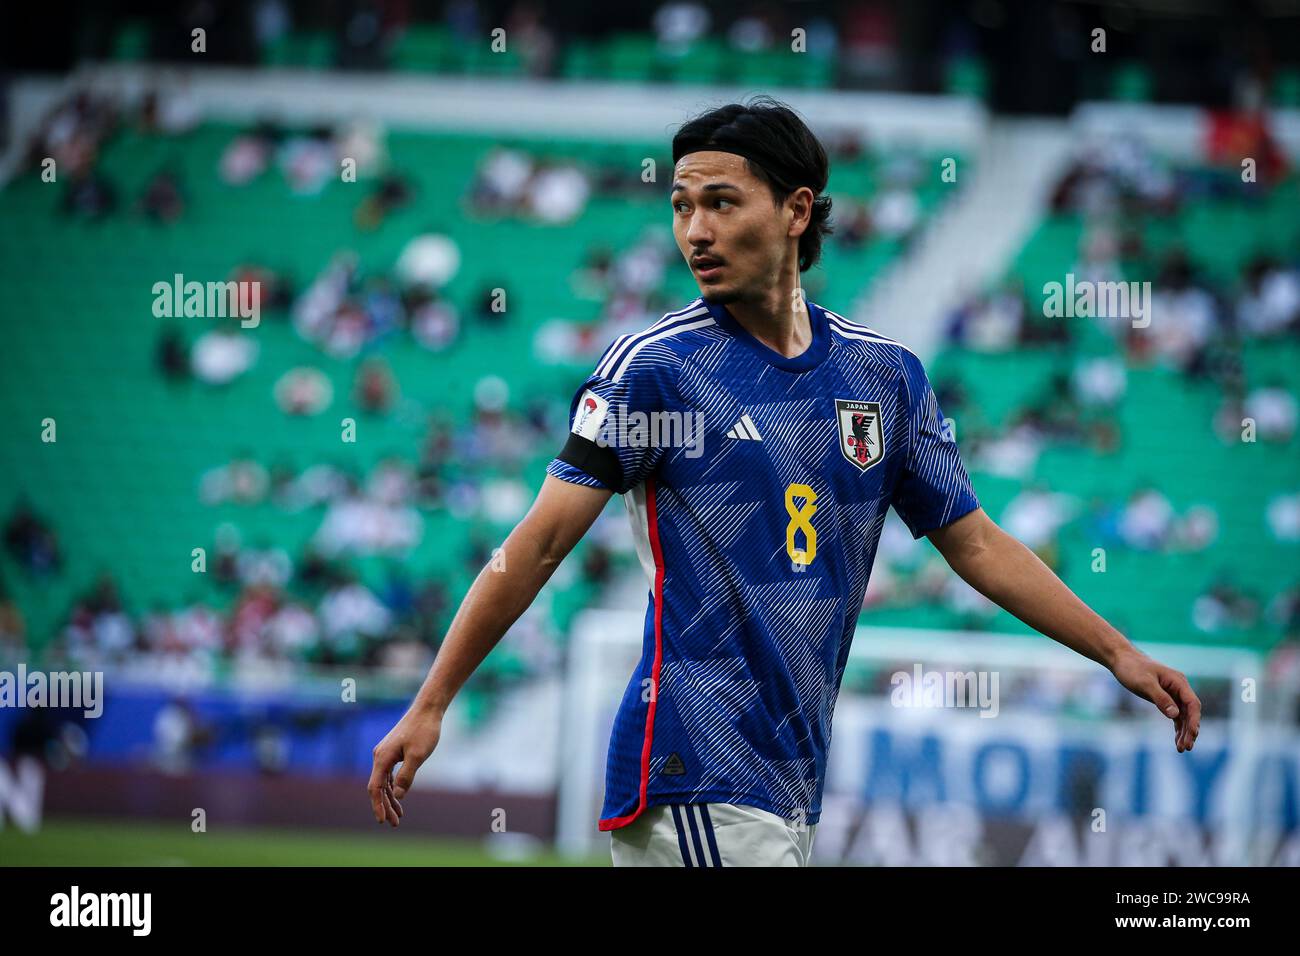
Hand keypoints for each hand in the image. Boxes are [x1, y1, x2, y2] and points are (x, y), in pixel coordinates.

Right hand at [367, 707, 441, 826]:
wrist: (427, 709)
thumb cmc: (424, 730)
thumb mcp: (417, 756)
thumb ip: (406, 777)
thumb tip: (396, 796)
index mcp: (382, 758)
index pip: (375, 788)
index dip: (378, 806)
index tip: (383, 821)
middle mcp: (380, 756)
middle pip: (378, 787)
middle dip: (385, 806)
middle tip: (394, 823)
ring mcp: (386, 753)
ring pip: (384, 781)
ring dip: (390, 798)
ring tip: (399, 815)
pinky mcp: (393, 751)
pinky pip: (389, 774)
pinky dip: (393, 787)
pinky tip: (399, 797)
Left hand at [1109, 648, 1200, 751]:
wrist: (1121, 660)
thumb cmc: (1132, 669)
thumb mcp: (1145, 684)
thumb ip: (1160, 698)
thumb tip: (1175, 715)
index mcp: (1179, 681)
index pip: (1192, 703)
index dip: (1194, 720)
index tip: (1192, 735)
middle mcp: (1179, 688)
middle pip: (1190, 712)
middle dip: (1190, 730)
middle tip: (1186, 747)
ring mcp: (1173, 693)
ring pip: (1184, 716)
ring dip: (1184, 731)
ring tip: (1182, 748)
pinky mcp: (1166, 698)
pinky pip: (1176, 715)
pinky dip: (1177, 727)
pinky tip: (1177, 740)